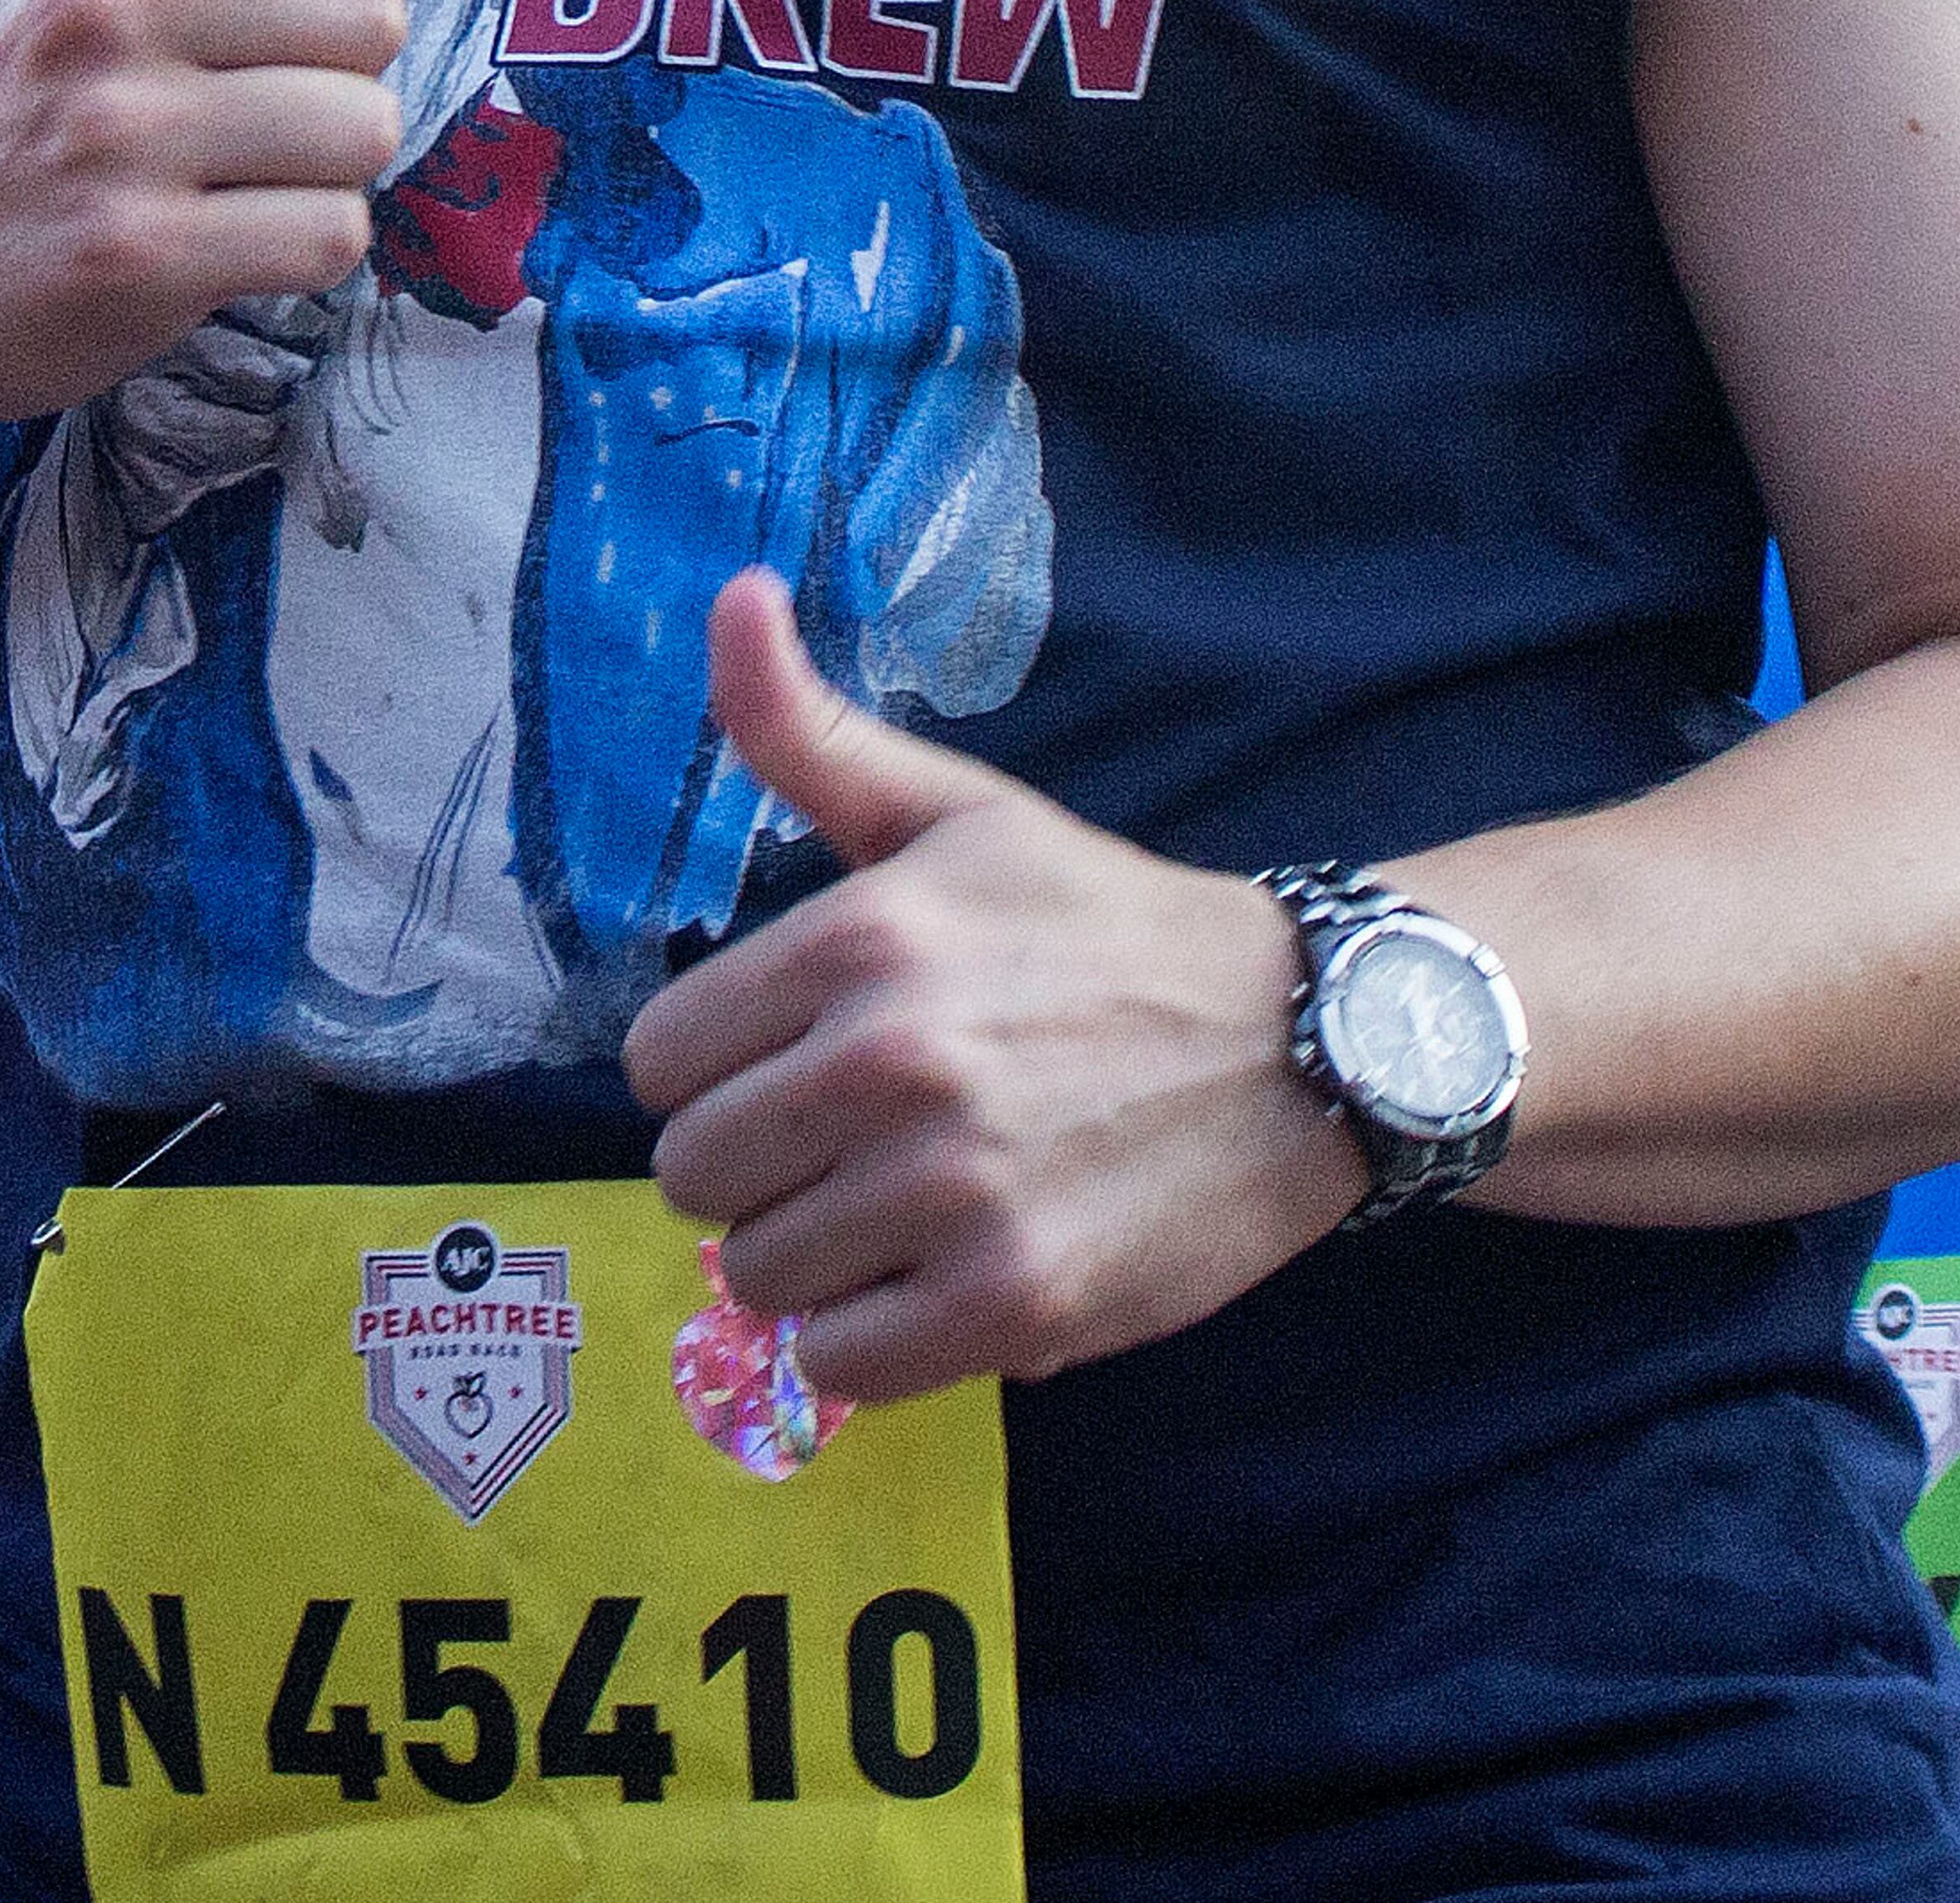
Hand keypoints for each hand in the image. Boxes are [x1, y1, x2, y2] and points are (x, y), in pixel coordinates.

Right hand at [0, 0, 404, 439]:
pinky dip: (297, 251)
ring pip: (367, 127)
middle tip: (240, 107)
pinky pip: (331, 235)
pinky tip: (215, 245)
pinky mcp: (137, 258)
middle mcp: (96, 5)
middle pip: (372, 15)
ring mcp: (114, 135)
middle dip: (334, 74)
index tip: (244, 11)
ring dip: (322, 168)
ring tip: (228, 175)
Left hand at [622, 572, 1359, 1403]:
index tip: (787, 1063)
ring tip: (897, 1210)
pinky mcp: (1012, 1303)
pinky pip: (839, 1366)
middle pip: (693, 1175)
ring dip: (813, 1258)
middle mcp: (893, 1061)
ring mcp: (954, 1191)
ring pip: (757, 1276)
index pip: (660, 1059)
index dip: (714, 1069)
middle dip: (755, 1168)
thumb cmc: (1100, 926)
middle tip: (844, 1145)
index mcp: (862, 938)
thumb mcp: (954, 811)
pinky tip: (933, 1278)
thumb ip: (807, 729)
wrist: (1299, 1041)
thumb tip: (730, 593)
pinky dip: (868, 1339)